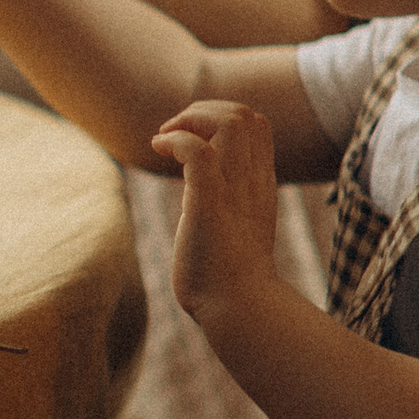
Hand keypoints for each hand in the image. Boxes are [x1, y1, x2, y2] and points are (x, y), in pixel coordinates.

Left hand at [152, 97, 281, 323]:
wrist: (238, 308)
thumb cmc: (228, 276)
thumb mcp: (234, 226)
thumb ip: (225, 201)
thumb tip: (199, 194)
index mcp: (260, 183)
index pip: (257, 124)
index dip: (220, 115)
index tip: (191, 136)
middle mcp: (252, 181)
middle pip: (245, 114)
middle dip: (202, 110)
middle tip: (173, 133)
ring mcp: (234, 191)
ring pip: (230, 122)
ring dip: (190, 119)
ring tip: (165, 138)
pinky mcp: (209, 205)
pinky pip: (197, 152)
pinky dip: (174, 140)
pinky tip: (158, 151)